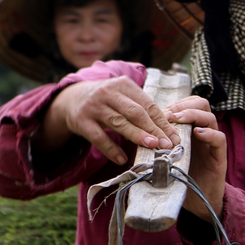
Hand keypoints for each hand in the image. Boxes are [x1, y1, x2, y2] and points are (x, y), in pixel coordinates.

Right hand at [35, 77, 179, 164]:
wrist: (70, 98)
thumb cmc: (106, 100)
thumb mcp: (122, 96)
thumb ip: (141, 108)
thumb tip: (167, 128)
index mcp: (124, 85)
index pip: (147, 104)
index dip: (162, 122)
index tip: (174, 137)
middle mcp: (108, 93)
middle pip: (135, 112)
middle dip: (153, 129)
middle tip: (167, 144)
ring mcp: (94, 106)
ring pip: (119, 123)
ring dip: (137, 136)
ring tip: (152, 147)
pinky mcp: (81, 120)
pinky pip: (99, 137)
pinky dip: (111, 149)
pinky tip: (122, 159)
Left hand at [166, 96, 226, 218]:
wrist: (196, 204)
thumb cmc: (179, 180)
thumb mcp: (166, 158)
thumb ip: (158, 144)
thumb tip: (136, 133)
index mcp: (190, 131)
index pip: (189, 105)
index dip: (176, 104)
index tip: (161, 112)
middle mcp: (203, 134)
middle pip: (202, 105)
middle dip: (184, 105)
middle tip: (169, 115)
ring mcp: (212, 144)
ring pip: (210, 118)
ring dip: (193, 115)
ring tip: (179, 119)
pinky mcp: (219, 157)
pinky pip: (220, 139)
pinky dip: (210, 133)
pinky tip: (198, 133)